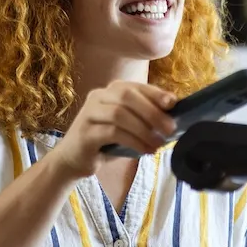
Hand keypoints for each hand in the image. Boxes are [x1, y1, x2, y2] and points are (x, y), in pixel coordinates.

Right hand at [50, 81, 176, 178]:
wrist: (73, 160)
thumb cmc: (105, 142)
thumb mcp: (128, 126)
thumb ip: (144, 117)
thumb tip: (173, 117)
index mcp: (110, 91)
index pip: (136, 86)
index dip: (155, 93)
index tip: (173, 103)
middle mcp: (98, 96)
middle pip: (128, 97)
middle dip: (152, 112)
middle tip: (170, 129)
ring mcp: (89, 113)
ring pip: (120, 114)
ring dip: (144, 129)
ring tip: (158, 144)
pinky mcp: (85, 132)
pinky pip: (112, 132)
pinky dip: (133, 141)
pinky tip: (145, 150)